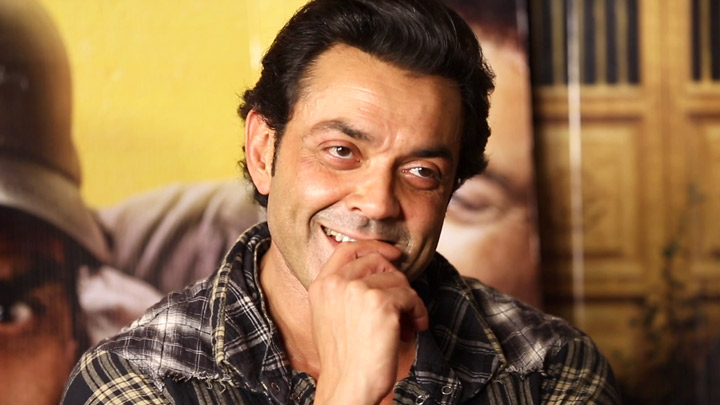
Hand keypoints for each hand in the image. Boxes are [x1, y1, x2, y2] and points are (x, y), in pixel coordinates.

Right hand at [309, 240, 428, 403]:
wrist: (348, 385)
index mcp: (322, 286)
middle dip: (396, 279)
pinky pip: (411, 297)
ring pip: (398, 280)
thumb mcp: (330, 316)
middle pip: (378, 261)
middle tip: (402, 302)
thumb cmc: (344, 358)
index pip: (348, 248)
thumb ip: (343, 291)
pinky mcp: (382, 304)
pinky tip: (413, 327)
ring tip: (406, 322)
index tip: (392, 254)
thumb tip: (379, 270)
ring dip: (408, 301)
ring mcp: (359, 292)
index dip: (373, 246)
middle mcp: (338, 284)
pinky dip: (417, 312)